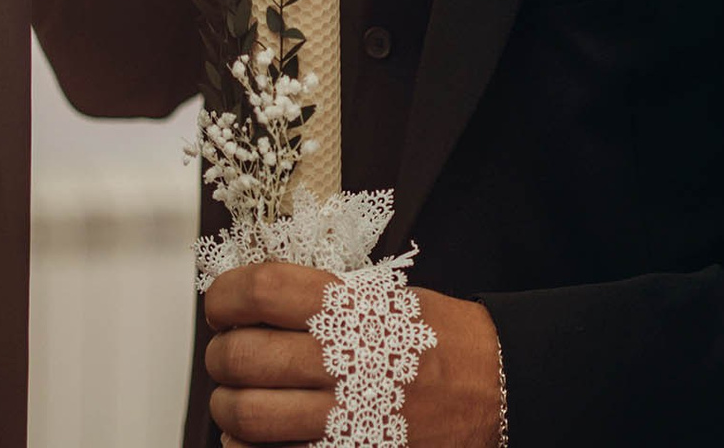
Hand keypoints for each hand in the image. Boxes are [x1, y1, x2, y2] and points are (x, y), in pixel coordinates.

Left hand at [204, 264, 503, 447]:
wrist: (503, 390)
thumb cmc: (446, 342)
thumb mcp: (392, 299)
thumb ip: (327, 301)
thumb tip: (256, 301)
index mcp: (357, 311)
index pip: (262, 291)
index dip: (225, 296)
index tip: (221, 305)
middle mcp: (351, 362)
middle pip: (243, 356)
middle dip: (220, 356)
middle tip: (225, 355)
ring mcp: (352, 419)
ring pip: (248, 416)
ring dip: (227, 409)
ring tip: (236, 403)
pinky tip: (255, 441)